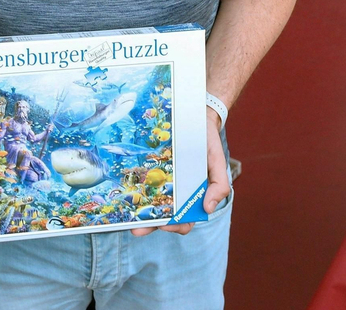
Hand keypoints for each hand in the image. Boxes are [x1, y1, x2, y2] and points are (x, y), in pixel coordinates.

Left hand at [134, 109, 228, 235]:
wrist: (197, 117)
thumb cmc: (208, 143)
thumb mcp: (218, 162)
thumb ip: (219, 186)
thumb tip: (208, 209)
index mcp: (191, 196)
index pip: (183, 220)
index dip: (175, 226)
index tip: (167, 225)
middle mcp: (174, 191)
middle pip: (161, 215)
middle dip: (149, 225)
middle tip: (137, 228)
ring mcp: (160, 179)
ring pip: (148, 201)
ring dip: (138, 212)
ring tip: (127, 216)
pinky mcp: (150, 166)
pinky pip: (141, 180)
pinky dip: (134, 188)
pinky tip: (125, 191)